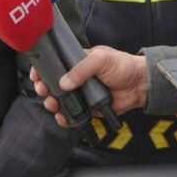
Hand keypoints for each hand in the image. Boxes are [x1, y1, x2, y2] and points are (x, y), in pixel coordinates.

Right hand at [30, 45, 146, 126]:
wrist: (140, 85)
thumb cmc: (122, 66)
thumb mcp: (100, 59)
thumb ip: (81, 69)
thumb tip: (64, 82)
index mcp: (76, 62)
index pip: (54, 65)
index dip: (43, 70)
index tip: (37, 75)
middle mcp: (76, 78)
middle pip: (53, 84)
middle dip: (43, 88)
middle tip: (42, 90)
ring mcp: (81, 93)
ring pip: (60, 100)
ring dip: (52, 103)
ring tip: (52, 104)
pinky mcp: (88, 108)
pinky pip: (72, 114)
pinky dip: (65, 117)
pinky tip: (62, 116)